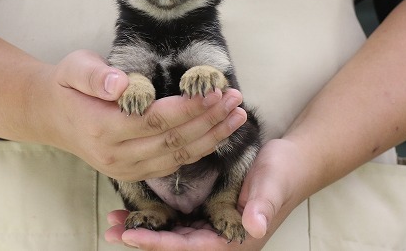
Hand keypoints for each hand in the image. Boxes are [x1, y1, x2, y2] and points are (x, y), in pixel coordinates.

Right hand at [34, 50, 247, 180]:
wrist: (52, 115)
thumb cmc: (68, 85)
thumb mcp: (74, 68)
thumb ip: (95, 76)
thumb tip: (121, 83)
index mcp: (102, 129)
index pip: (156, 120)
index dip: (189, 107)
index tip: (215, 90)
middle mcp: (115, 156)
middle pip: (173, 141)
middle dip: (209, 120)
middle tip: (236, 99)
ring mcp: (124, 169)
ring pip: (177, 157)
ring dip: (212, 137)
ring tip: (237, 116)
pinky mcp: (132, 174)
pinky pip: (172, 165)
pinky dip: (198, 149)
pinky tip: (217, 133)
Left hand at [104, 139, 309, 249]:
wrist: (294, 163)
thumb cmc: (284, 173)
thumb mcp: (272, 185)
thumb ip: (263, 206)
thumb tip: (255, 228)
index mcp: (235, 240)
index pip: (189, 248)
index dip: (158, 243)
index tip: (131, 234)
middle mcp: (221, 239)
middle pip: (175, 246)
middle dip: (143, 238)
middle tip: (111, 228)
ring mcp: (214, 228)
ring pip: (174, 235)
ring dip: (146, 229)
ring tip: (114, 221)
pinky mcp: (209, 214)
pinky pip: (179, 222)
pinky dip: (158, 218)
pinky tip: (137, 209)